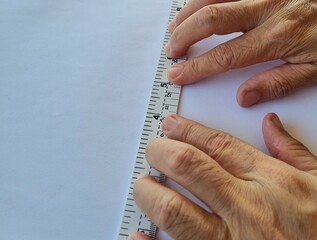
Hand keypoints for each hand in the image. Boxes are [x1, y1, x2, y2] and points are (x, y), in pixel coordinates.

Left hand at [128, 113, 316, 239]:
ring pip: (174, 209)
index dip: (188, 130)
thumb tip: (271, 125)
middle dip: (162, 152)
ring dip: (150, 192)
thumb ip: (292, 152)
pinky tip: (138, 235)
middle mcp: (246, 207)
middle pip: (188, 166)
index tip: (170, 124)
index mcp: (271, 181)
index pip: (217, 145)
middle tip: (153, 149)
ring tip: (145, 184)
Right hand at [165, 0, 316, 106]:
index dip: (196, 67)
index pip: (224, 55)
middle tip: (172, 50)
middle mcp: (267, 9)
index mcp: (276, 37)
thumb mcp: (314, 68)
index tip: (178, 74)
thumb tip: (244, 96)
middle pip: (211, 20)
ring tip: (176, 27)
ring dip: (189, 12)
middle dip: (184, 36)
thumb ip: (278, 84)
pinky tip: (198, 4)